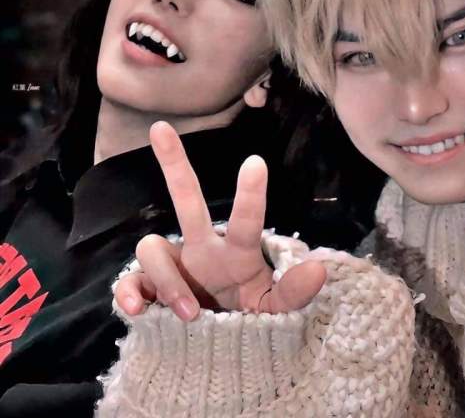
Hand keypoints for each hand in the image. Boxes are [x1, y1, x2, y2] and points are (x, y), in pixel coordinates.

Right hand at [115, 121, 325, 320]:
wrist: (217, 353)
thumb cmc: (249, 322)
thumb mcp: (274, 311)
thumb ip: (293, 293)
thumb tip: (318, 267)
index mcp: (236, 252)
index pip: (246, 220)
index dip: (251, 194)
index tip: (256, 161)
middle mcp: (202, 249)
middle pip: (186, 198)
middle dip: (175, 164)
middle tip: (160, 128)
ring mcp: (174, 266)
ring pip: (154, 247)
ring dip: (169, 280)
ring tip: (190, 314)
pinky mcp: (149, 288)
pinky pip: (129, 281)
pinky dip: (129, 292)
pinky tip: (138, 308)